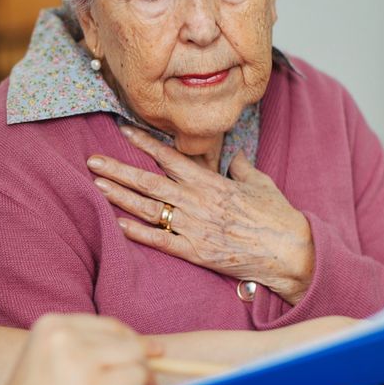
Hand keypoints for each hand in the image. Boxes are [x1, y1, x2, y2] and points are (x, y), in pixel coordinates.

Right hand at [0, 314, 159, 384]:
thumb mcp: (54, 362)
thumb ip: (89, 349)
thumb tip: (155, 348)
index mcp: (51, 324)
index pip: (110, 326)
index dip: (128, 347)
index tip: (133, 365)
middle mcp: (62, 335)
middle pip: (127, 340)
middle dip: (135, 364)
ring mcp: (76, 360)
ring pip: (137, 358)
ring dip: (137, 381)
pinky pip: (137, 380)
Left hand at [88, 125, 313, 303]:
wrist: (291, 251)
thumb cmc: (278, 216)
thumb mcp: (260, 183)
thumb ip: (242, 168)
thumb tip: (233, 157)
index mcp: (212, 182)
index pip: (170, 157)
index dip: (143, 144)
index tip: (121, 132)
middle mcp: (198, 202)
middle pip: (150, 182)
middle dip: (119, 170)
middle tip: (92, 160)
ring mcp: (195, 228)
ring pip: (150, 209)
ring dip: (121, 197)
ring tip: (97, 185)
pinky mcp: (197, 253)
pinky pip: (162, 242)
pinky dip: (139, 233)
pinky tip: (118, 224)